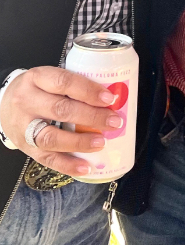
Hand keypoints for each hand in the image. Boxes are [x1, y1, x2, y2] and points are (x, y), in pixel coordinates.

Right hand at [0, 67, 121, 176]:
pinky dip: (67, 165)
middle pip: (60, 110)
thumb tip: (111, 97)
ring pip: (51, 138)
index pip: (64, 82)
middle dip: (91, 117)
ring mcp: (24, 127)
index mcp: (37, 78)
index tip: (109, 98)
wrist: (3, 104)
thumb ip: (73, 85)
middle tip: (113, 121)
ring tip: (101, 142)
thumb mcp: (49, 78)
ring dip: (79, 142)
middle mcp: (27, 102)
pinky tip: (85, 167)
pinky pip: (46, 159)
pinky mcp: (25, 148)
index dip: (88, 90)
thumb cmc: (37, 89)